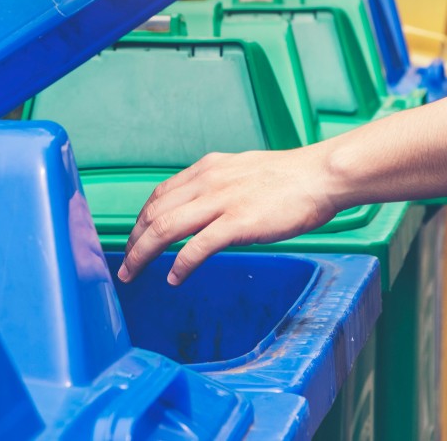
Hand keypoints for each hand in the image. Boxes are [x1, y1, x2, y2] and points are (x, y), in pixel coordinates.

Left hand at [118, 145, 342, 284]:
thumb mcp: (244, 171)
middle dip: (134, 241)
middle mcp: (208, 181)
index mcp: (209, 168)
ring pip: (165, 229)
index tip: (135, 238)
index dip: (141, 219)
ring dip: (144, 254)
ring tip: (134, 274)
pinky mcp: (238, 222)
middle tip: (125, 264)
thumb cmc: (291, 178)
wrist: (321, 175)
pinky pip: (197, 247)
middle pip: (155, 213)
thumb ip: (220, 186)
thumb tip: (205, 207)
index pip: (160, 194)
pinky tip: (174, 278)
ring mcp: (221, 201)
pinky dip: (180, 265)